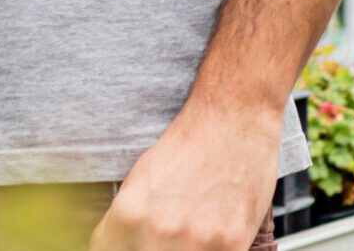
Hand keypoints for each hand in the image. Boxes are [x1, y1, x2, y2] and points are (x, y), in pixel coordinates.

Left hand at [90, 101, 280, 249]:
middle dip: (151, 247)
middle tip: (166, 233)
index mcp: (129, 213)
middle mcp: (158, 232)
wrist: (232, 116)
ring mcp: (196, 243)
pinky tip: (213, 236)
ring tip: (192, 231)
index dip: (120, 247)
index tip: (133, 240)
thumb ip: (127, 221)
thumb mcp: (140, 178)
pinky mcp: (231, 246)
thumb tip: (121, 244)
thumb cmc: (187, 145)